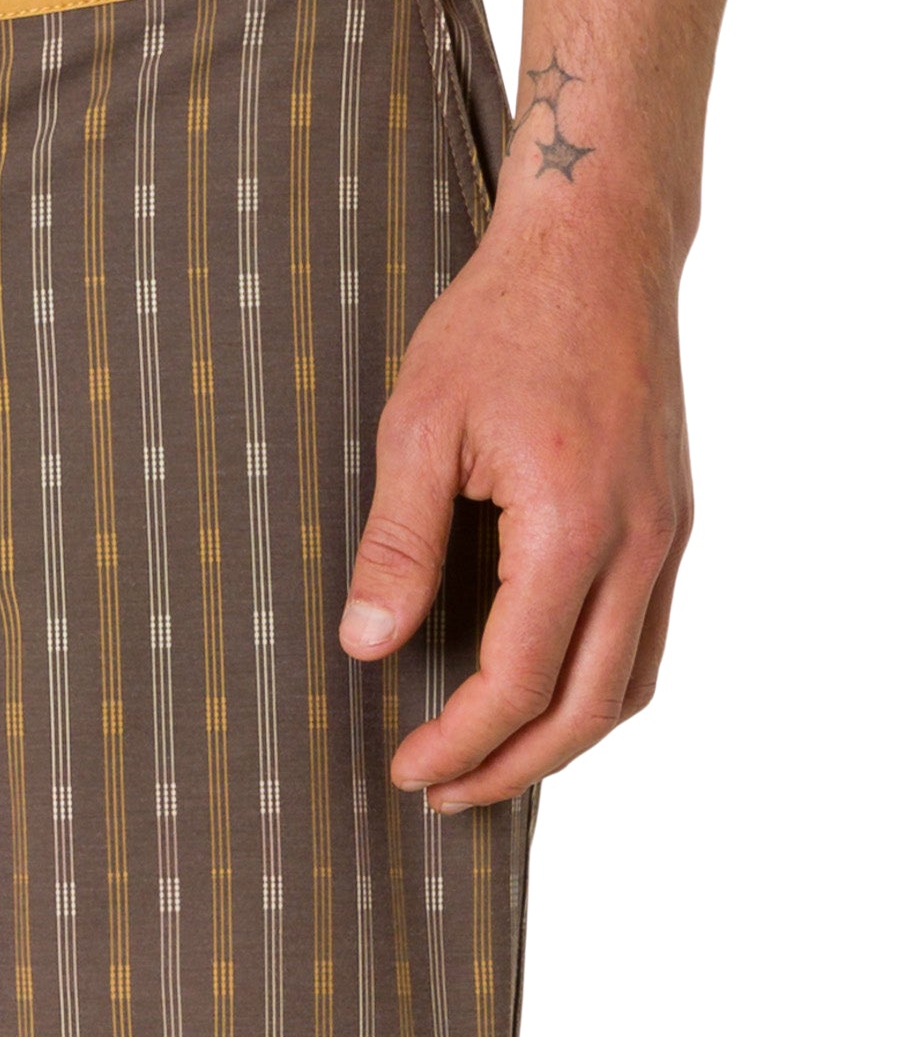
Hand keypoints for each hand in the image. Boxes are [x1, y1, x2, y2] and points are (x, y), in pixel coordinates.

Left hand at [338, 202, 691, 810]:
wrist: (596, 242)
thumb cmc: (500, 320)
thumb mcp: (418, 425)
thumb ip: (397, 544)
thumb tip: (366, 646)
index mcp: (573, 525)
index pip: (518, 680)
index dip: (460, 743)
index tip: (406, 770)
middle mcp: (638, 542)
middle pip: (588, 708)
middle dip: (513, 768)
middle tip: (442, 795)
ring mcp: (666, 532)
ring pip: (631, 682)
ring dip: (563, 740)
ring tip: (489, 764)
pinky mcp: (669, 518)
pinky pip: (647, 636)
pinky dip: (598, 687)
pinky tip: (541, 693)